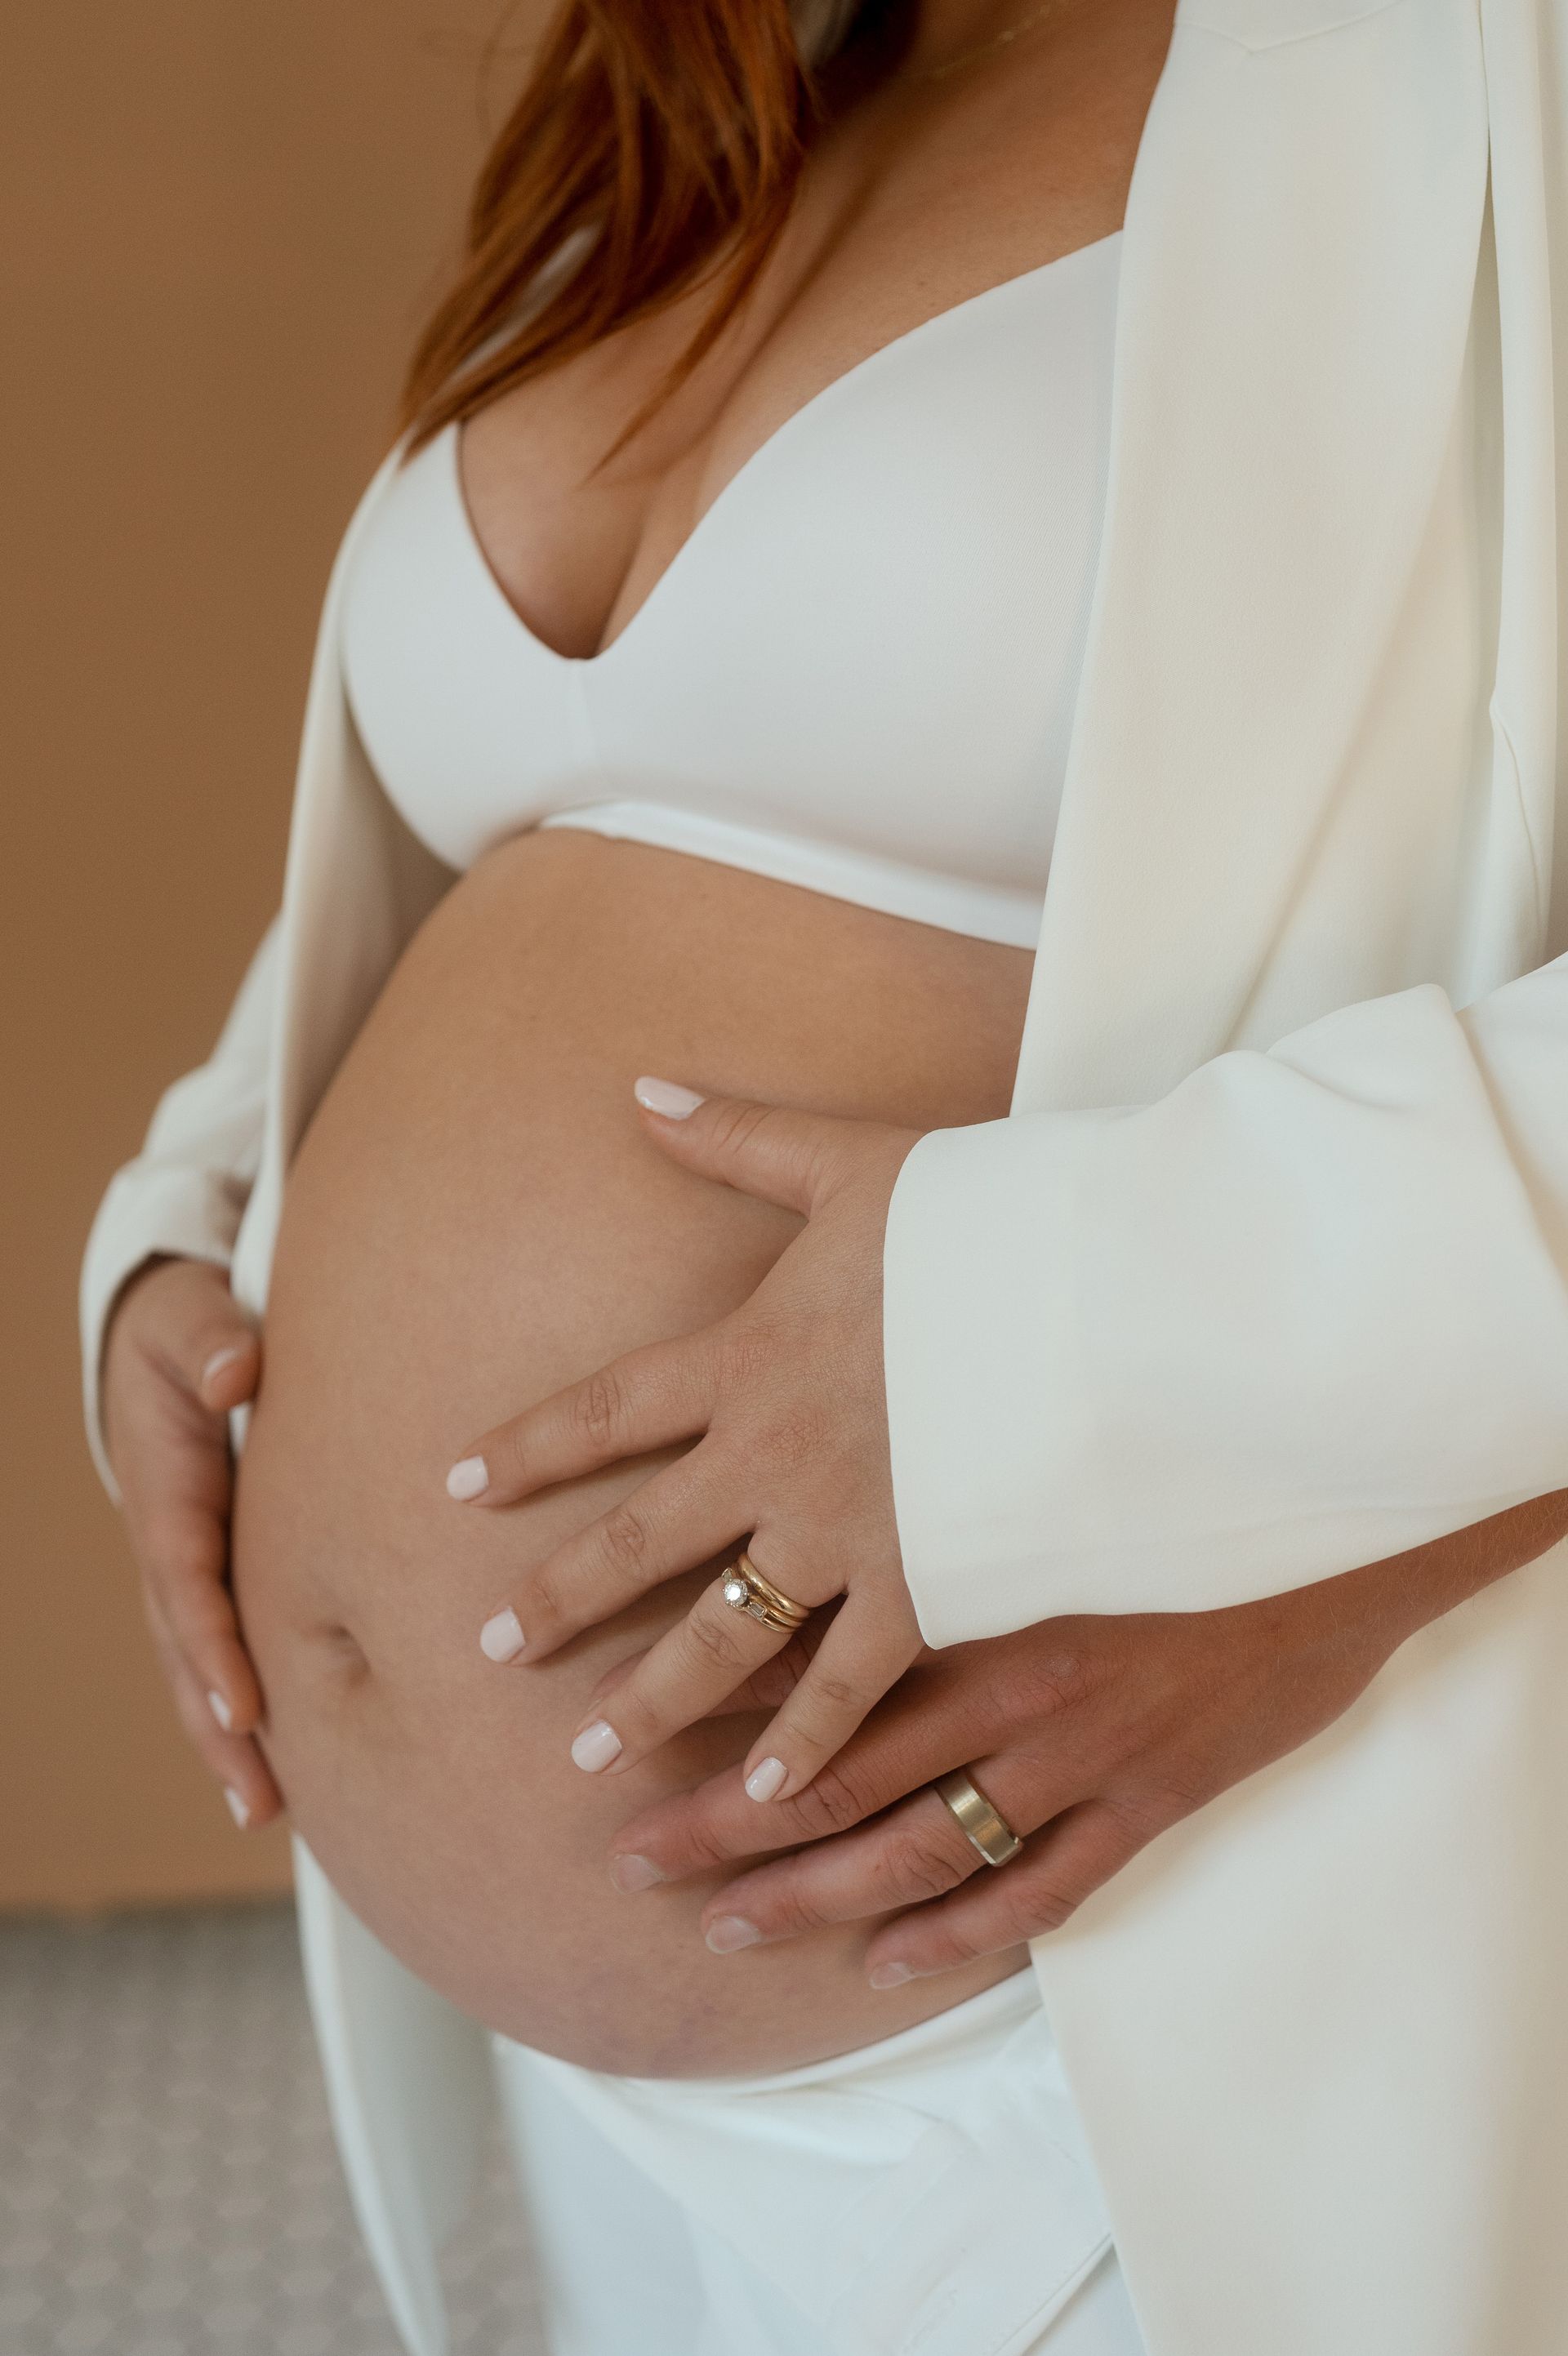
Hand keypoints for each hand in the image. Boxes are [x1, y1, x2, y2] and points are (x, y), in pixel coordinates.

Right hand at [102, 1257, 282, 1828]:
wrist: (159, 1341)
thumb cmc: (185, 1330)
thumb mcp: (190, 1318)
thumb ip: (209, 1339)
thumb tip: (234, 1372)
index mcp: (169, 1490)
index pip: (188, 1580)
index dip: (212, 1644)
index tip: (242, 1704)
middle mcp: (170, 1543)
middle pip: (187, 1650)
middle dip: (217, 1726)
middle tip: (258, 1798)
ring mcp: (186, 1567)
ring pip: (198, 1667)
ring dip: (226, 1741)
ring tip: (263, 1811)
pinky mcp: (213, 1575)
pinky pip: (222, 1650)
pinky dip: (239, 1711)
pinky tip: (276, 1773)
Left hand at [449, 1077, 923, 1800]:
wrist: (1099, 1289)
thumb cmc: (984, 1217)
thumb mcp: (852, 1160)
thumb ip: (740, 1137)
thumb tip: (641, 1090)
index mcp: (750, 1354)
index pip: (609, 1409)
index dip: (531, 1445)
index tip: (458, 1482)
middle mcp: (775, 1454)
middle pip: (641, 1539)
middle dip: (562, 1595)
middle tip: (492, 1649)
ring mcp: (847, 1530)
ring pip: (721, 1631)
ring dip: (652, 1694)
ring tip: (589, 1753)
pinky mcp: (926, 1583)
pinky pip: (846, 1682)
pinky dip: (801, 1741)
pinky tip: (761, 1793)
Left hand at [595, 1489, 1567, 1983]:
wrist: (1341, 1504)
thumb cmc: (1176, 1442)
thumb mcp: (1032, 1433)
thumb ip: (912, 1427)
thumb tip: (812, 1397)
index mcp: (958, 1580)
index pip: (799, 1658)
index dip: (700, 1703)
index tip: (612, 1729)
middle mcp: (999, 1675)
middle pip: (828, 1773)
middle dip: (718, 1823)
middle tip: (626, 1857)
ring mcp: (1074, 1749)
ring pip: (913, 1850)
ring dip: (810, 1896)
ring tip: (722, 1923)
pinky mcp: (1149, 1798)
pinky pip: (1038, 1892)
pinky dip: (955, 1936)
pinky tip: (884, 1964)